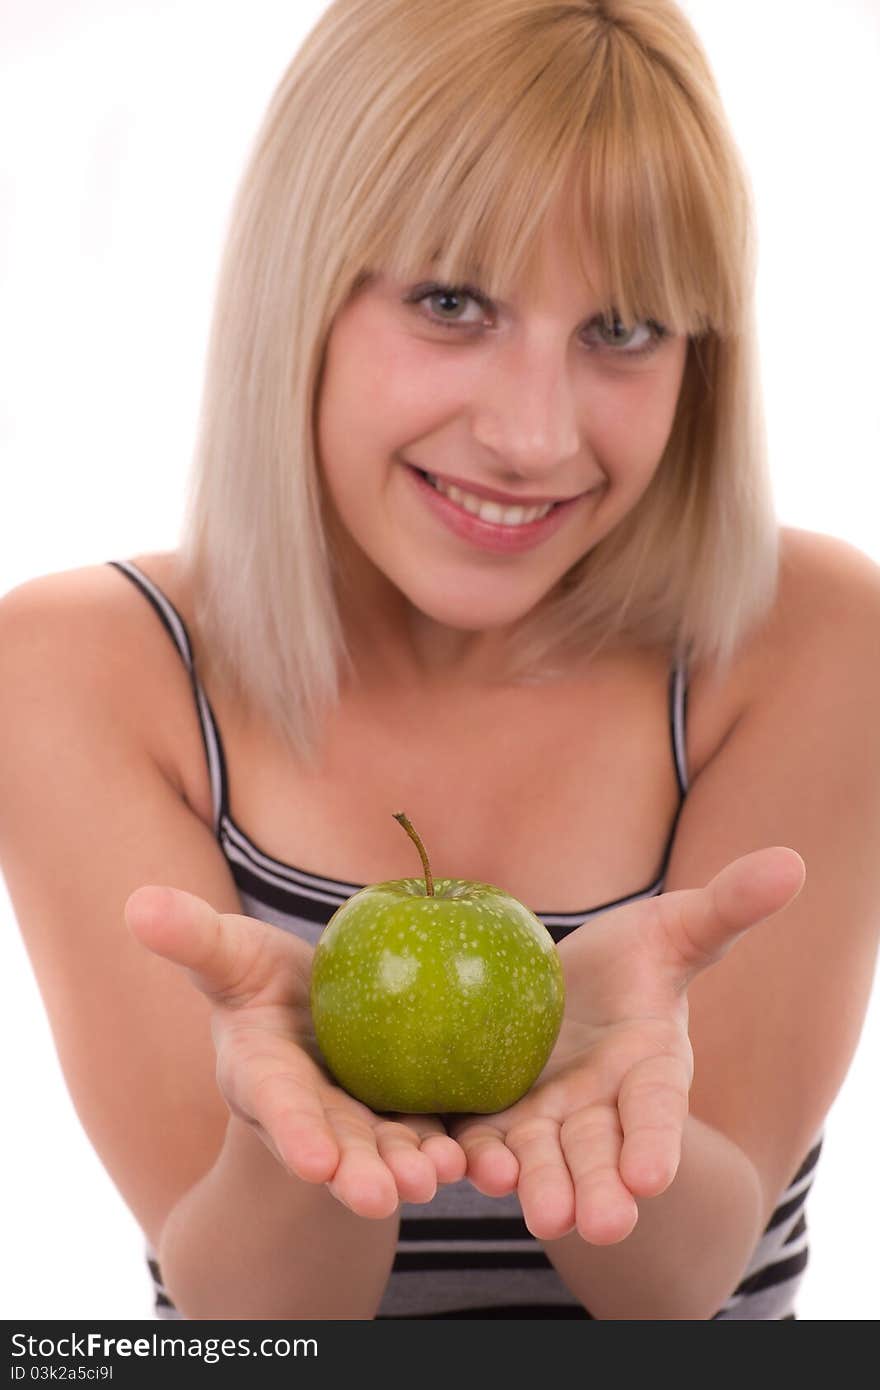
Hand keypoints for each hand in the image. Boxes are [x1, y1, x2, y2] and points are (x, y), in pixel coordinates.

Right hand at [124, 886, 465, 1218]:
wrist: (317, 1016)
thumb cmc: (263, 984)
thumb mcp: (232, 957)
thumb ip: (196, 938)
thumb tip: (138, 901)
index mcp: (262, 1078)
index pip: (276, 1105)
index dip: (293, 1130)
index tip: (313, 1161)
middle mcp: (313, 1116)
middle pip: (338, 1145)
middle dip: (359, 1173)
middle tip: (387, 1194)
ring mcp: (365, 1123)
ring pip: (392, 1150)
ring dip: (415, 1169)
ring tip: (443, 1178)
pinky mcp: (412, 1120)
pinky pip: (440, 1137)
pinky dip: (465, 1153)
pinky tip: (493, 1164)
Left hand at [446, 846, 805, 1244]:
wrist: (563, 980)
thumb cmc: (632, 956)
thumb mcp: (675, 926)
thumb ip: (725, 907)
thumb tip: (790, 863)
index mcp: (652, 1070)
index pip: (658, 1108)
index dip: (657, 1140)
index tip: (652, 1176)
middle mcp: (601, 1106)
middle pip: (599, 1151)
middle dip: (599, 1187)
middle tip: (599, 1227)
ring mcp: (545, 1115)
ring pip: (539, 1156)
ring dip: (537, 1186)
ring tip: (536, 1215)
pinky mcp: (494, 1110)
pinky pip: (481, 1137)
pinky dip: (474, 1155)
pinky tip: (461, 1169)